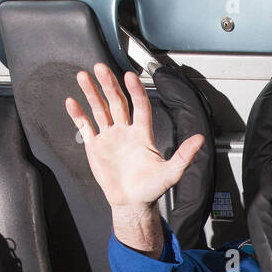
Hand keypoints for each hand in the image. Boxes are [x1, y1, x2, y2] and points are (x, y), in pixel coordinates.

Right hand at [64, 63, 203, 209]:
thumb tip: (200, 140)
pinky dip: (78, 114)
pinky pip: (85, 126)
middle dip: (108, 84)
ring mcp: (109, 137)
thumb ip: (184, 155)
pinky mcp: (95, 146)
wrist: (132, 203)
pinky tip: (72, 102)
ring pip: (99, 109)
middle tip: (101, 68)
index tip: (130, 76)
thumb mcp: (171, 172)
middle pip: (116, 101)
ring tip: (83, 76)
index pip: (139, 106)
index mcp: (142, 134)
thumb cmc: (151, 189)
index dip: (135, 91)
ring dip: (91, 93)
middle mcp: (125, 131)